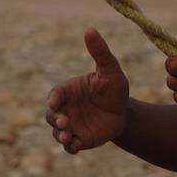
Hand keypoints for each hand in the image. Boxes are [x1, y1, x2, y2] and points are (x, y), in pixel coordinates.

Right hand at [46, 27, 129, 153]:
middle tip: (64, 122)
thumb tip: (90, 29)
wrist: (124, 112)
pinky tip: (76, 146)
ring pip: (58, 132)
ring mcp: (71, 126)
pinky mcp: (79, 140)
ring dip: (60, 135)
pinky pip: (69, 146)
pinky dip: (70, 147)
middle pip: (51, 116)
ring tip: (68, 136)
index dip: (54, 99)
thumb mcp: (110, 69)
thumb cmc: (114, 88)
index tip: (56, 102)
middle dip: (55, 119)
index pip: (55, 95)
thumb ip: (100, 52)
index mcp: (68, 91)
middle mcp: (65, 109)